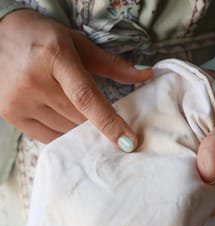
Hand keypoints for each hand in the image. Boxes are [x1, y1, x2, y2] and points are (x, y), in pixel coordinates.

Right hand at [0, 10, 151, 149]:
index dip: (110, 123)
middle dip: (96, 124)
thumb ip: (111, 64)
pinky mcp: (10, 114)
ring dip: (78, 127)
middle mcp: (34, 81)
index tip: (129, 142)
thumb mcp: (76, 43)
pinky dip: (62, 133)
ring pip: (64, 130)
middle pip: (77, 118)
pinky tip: (64, 121)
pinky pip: (47, 137)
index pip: (86, 97)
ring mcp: (19, 100)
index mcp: (55, 56)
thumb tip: (145, 75)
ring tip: (77, 112)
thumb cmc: (41, 38)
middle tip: (105, 122)